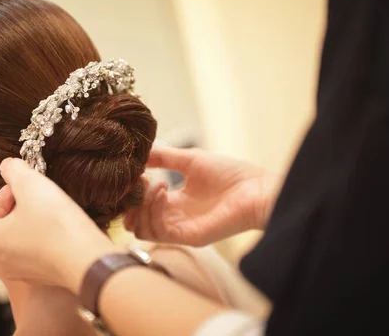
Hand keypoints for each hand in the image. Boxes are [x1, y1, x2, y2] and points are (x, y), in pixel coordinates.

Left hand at [0, 158, 119, 291]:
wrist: (87, 260)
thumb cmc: (54, 223)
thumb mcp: (31, 184)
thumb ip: (14, 170)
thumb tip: (7, 165)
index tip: (18, 190)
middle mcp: (3, 263)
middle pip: (1, 229)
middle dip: (16, 209)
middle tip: (35, 196)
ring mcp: (25, 273)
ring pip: (21, 241)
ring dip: (31, 222)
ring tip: (50, 208)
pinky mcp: (46, 276)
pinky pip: (39, 253)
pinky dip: (46, 238)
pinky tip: (62, 226)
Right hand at [124, 146, 280, 246]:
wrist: (256, 188)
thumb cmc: (230, 174)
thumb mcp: (190, 159)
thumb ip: (163, 156)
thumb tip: (139, 152)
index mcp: (175, 204)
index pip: (141, 207)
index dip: (135, 192)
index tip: (139, 173)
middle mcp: (174, 219)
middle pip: (136, 223)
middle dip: (132, 203)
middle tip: (141, 182)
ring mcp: (180, 230)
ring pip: (142, 230)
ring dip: (143, 204)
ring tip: (157, 183)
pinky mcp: (188, 237)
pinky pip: (158, 231)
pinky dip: (154, 210)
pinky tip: (165, 190)